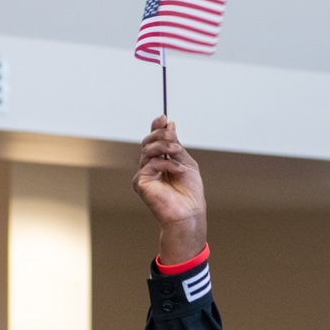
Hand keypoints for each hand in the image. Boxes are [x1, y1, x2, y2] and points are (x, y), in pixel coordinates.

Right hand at [133, 116, 207, 263]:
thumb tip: (170, 125)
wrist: (189, 212)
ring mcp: (143, 174)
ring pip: (148, 150)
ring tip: (177, 153)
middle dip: (161, 135)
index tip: (163, 117)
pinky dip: (167, 164)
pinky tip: (178, 170)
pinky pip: (150, 164)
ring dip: (164, 147)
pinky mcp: (140, 182)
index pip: (154, 139)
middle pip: (148, 141)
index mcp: (160, 160)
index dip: (156, 127)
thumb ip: (176, 145)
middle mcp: (149, 166)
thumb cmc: (189, 192)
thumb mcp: (186, 161)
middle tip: (173, 136)